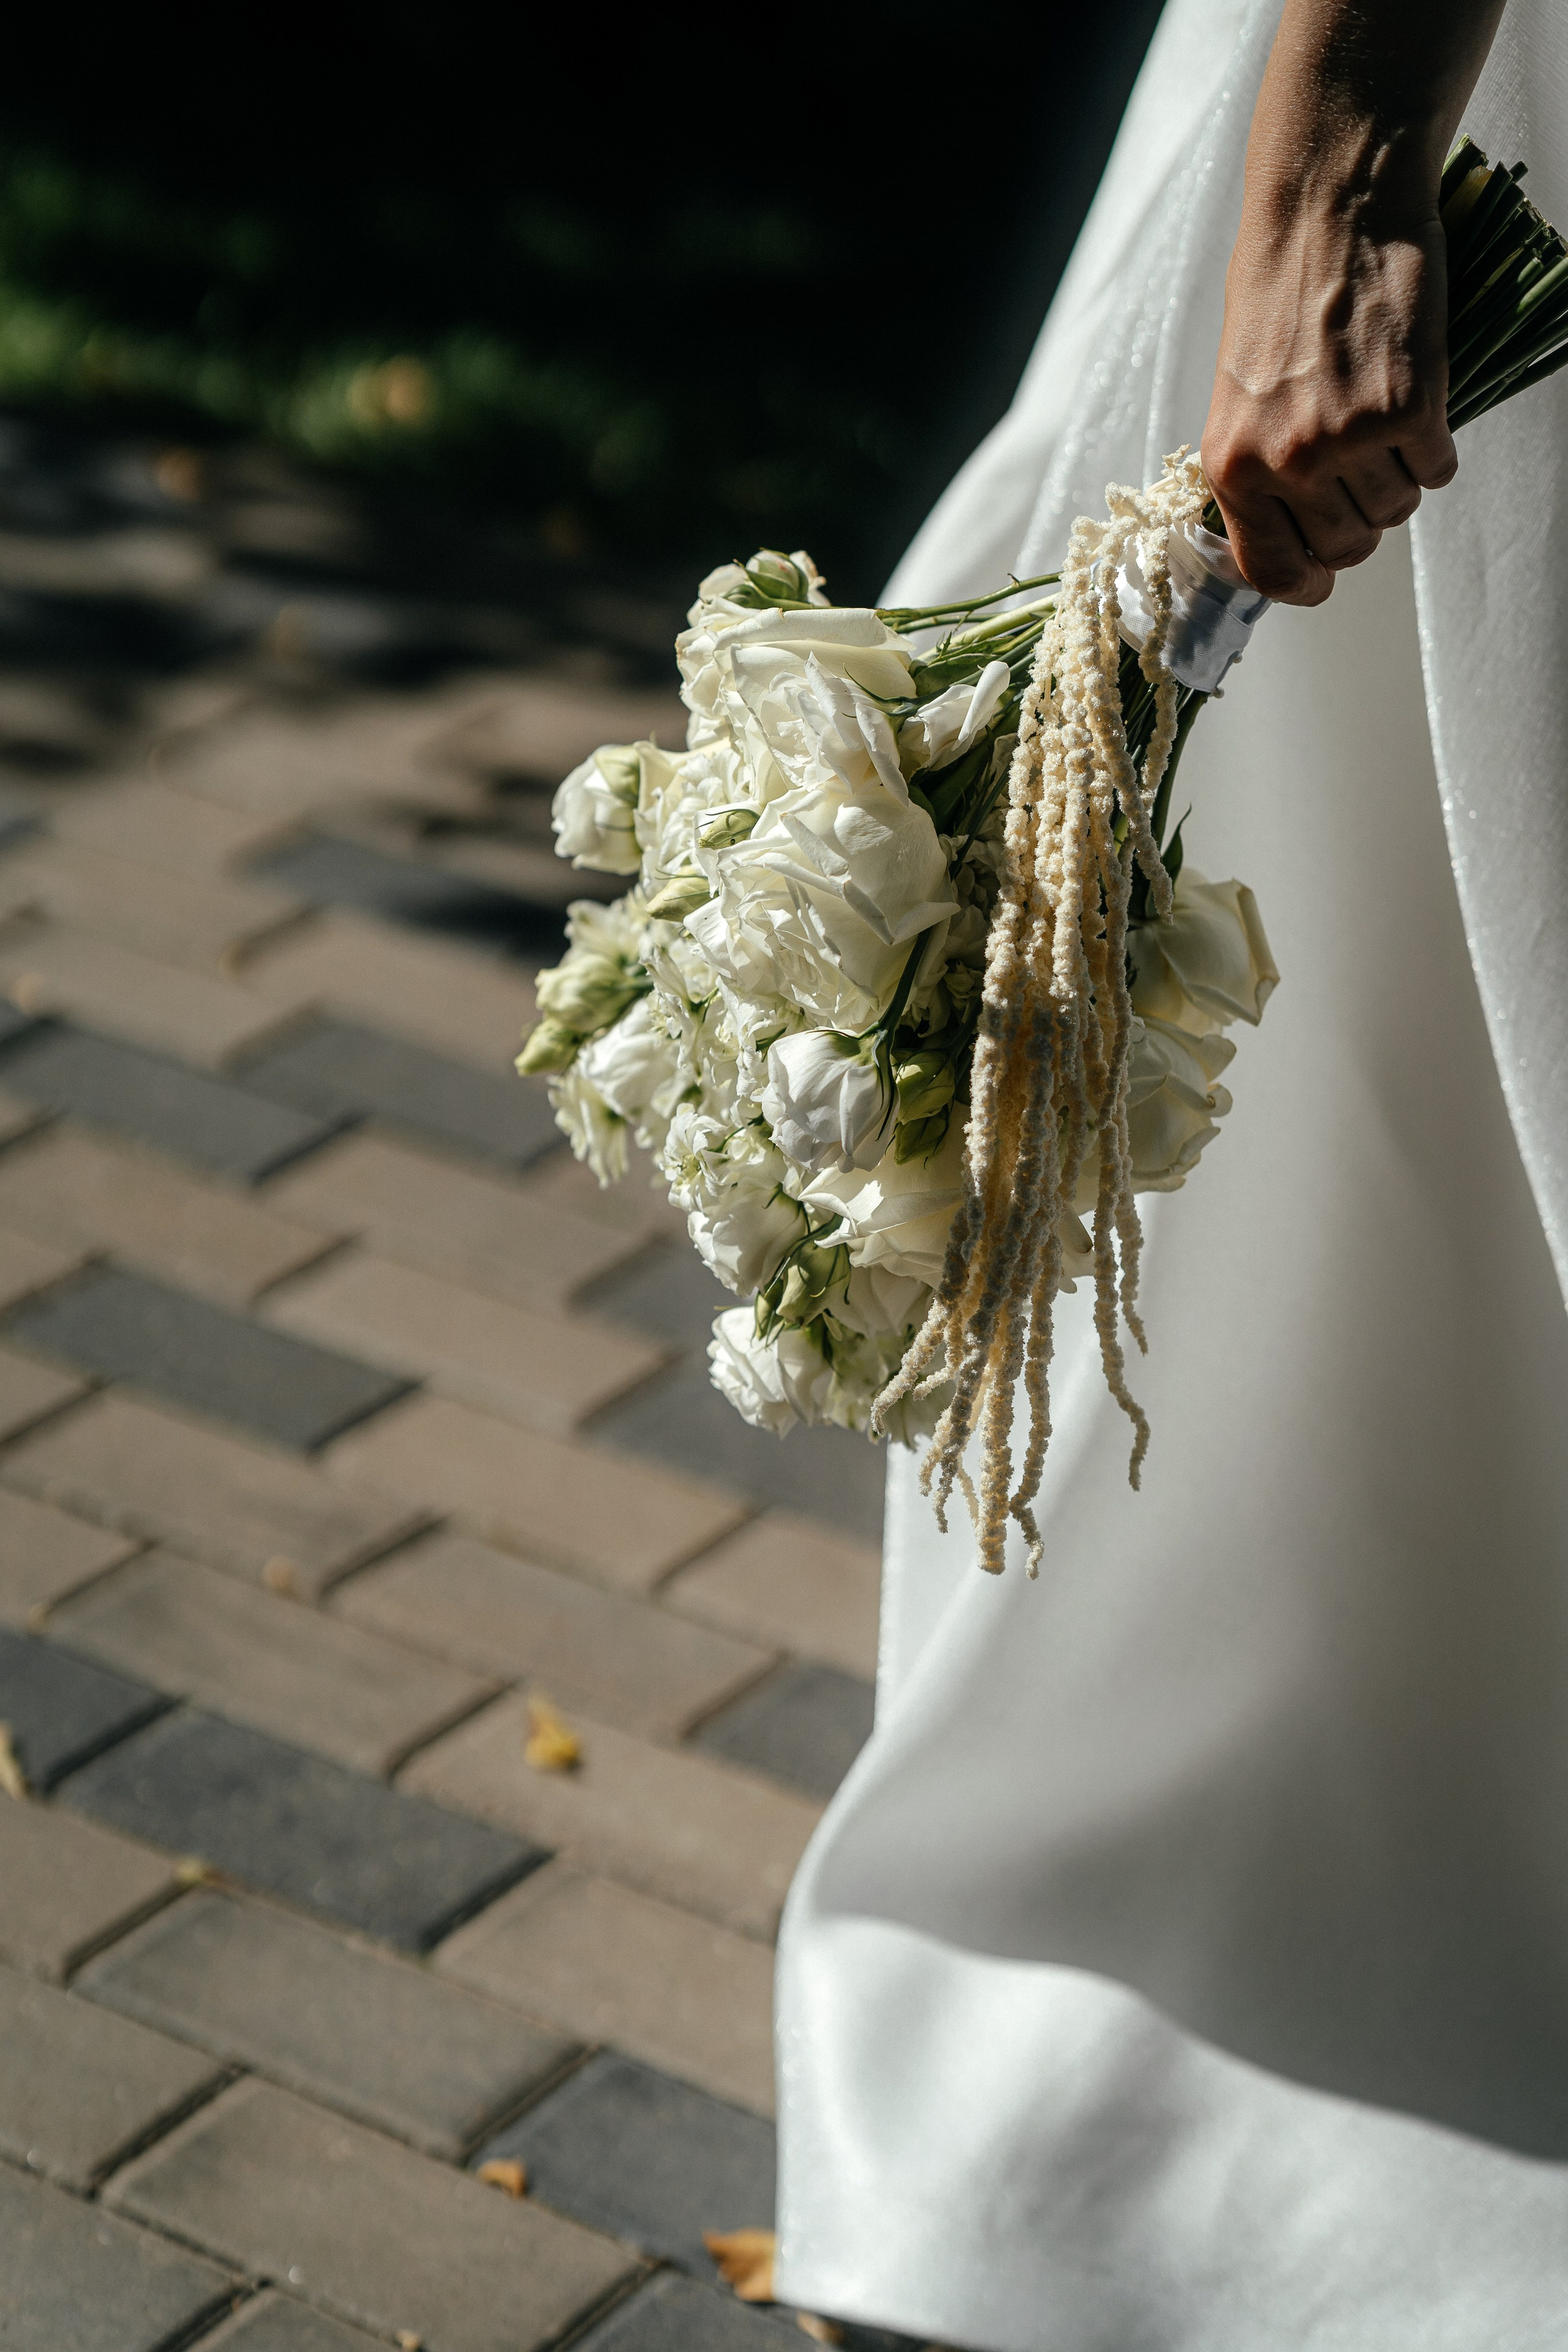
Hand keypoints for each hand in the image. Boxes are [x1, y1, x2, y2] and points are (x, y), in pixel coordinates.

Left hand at [1202, 167, 1457, 605]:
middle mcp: (1288, 461)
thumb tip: (1286, 533)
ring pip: (1396, 512)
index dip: (1304, 583)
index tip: (1320, 577)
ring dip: (1398, 479)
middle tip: (1361, 469)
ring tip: (1383, 421)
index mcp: (1234, 466)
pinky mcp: (1411, 408)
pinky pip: (1437, 469)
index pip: (1270, 572)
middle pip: (1346, 547)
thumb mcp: (1239, 396)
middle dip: (1360, 520)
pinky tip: (1417, 404)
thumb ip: (1257, 470)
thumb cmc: (1278, 293)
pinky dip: (1435, 447)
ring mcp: (1351, 438)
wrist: (1328, 209)